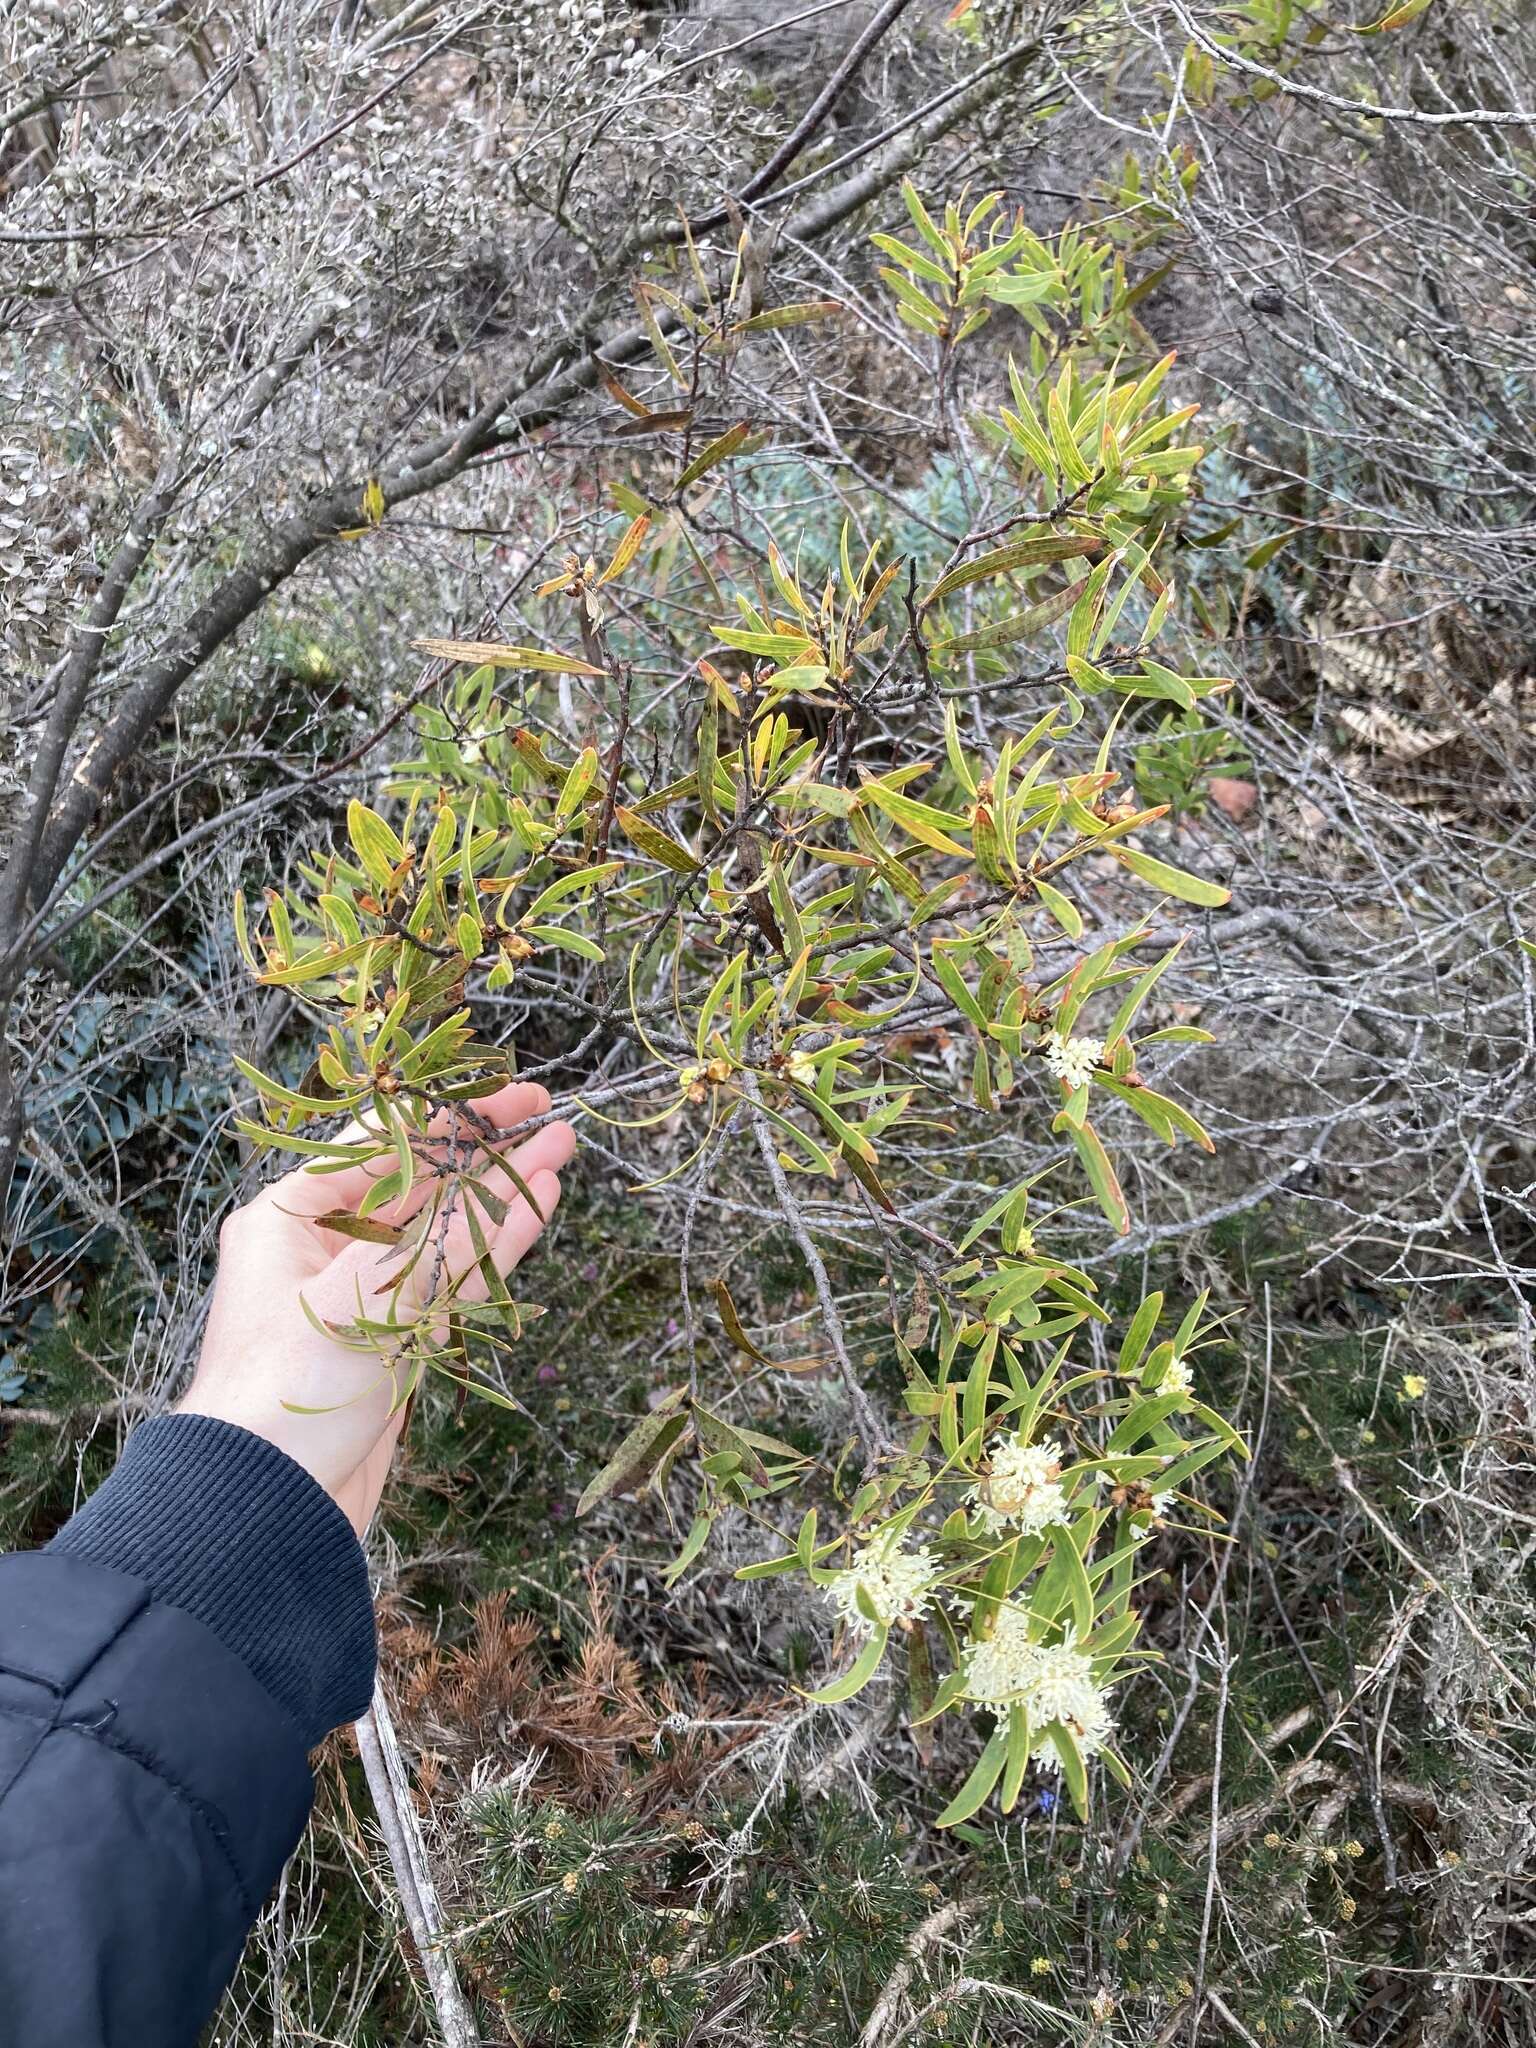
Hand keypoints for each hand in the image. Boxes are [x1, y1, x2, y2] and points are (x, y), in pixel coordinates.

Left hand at [178, 1081, 575, 1534]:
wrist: (264, 1510)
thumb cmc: (290, 1390)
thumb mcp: (373, 1297)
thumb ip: (459, 1238)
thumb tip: (534, 1177)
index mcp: (289, 1217)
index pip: (386, 1142)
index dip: (458, 1113)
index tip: (521, 1097)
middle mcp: (321, 1248)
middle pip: (418, 1181)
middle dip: (484, 1151)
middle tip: (550, 1119)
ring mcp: (359, 1297)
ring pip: (441, 1230)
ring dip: (499, 1196)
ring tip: (559, 1157)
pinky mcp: (389, 1343)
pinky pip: (449, 1282)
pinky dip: (492, 1249)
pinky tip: (534, 1213)